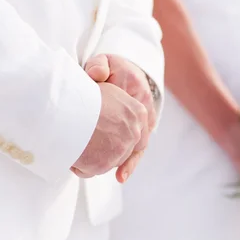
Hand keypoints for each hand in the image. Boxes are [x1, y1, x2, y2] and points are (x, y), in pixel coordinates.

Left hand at [85, 54, 155, 181]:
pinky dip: (128, 163)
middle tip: (112, 167)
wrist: (123, 73)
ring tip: (120, 176)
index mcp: (137, 95)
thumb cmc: (113, 69)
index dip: (126, 129)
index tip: (117, 139)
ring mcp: (140, 124)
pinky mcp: (134, 132)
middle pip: (138, 136)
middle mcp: (143, 113)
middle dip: (126, 152)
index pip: (136, 116)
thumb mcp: (106, 62)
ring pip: (136, 147)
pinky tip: (121, 177)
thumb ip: (99, 66)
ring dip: (128, 162)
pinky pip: (133, 150)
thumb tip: (96, 74)